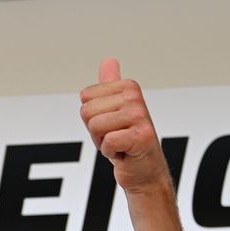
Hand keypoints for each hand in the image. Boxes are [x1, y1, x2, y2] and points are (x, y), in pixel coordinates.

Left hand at [80, 58, 167, 193]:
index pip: (85, 98)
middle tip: (115, 136)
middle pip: (87, 112)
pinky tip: (124, 153)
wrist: (144, 169)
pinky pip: (107, 142)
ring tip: (120, 144)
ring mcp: (140, 116)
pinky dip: (111, 153)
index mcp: (127, 86)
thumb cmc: (127, 141)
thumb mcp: (115, 109)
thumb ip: (110, 84)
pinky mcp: (141, 136)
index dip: (92, 117)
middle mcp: (134, 97)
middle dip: (96, 131)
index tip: (111, 125)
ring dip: (103, 142)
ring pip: (95, 126)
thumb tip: (109, 61)